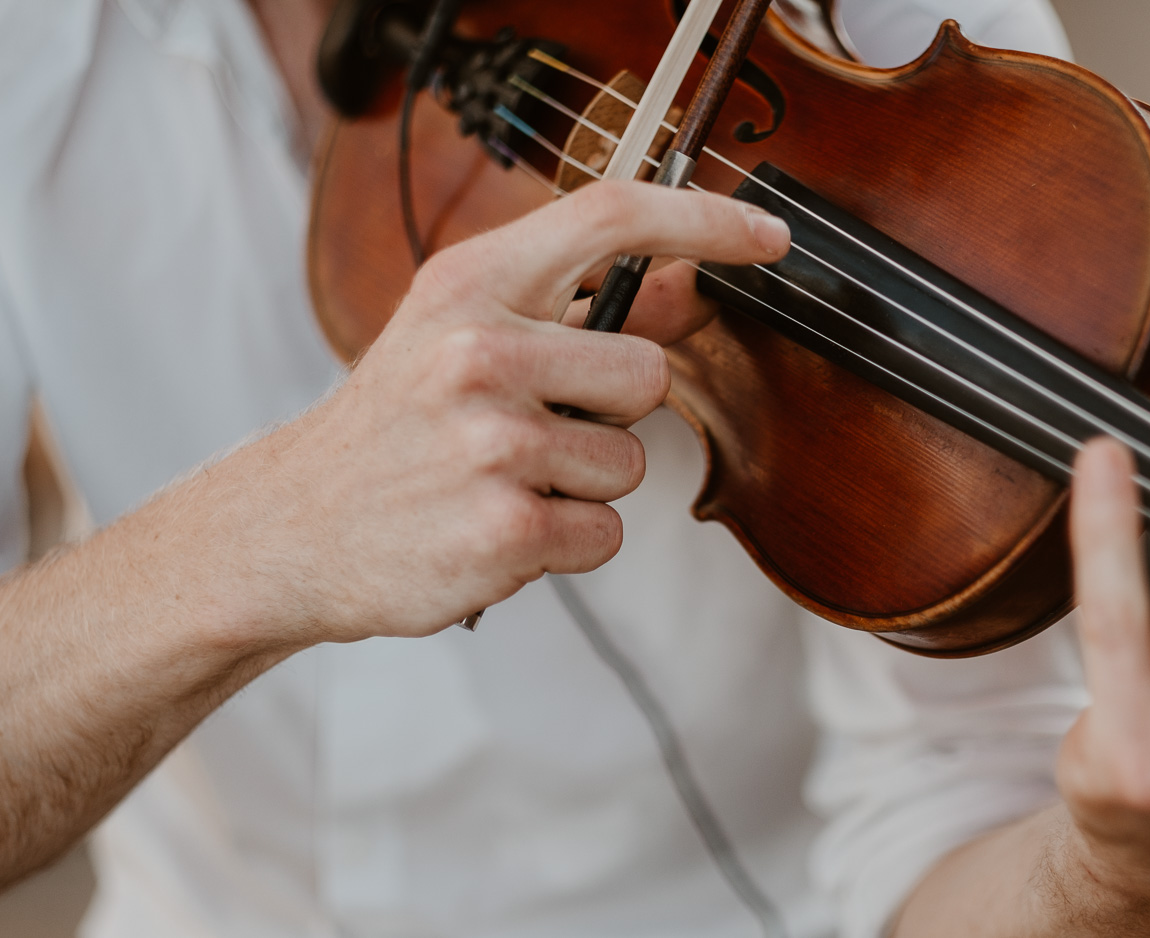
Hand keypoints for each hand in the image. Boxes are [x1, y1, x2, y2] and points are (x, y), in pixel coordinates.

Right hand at [201, 181, 787, 646]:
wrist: (292, 526)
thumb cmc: (395, 424)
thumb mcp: (461, 334)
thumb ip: (571, 307)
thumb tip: (690, 283)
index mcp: (472, 285)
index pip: (610, 215)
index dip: (705, 221)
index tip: (768, 237)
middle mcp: (481, 352)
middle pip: (648, 372)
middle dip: (612, 411)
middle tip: (532, 427)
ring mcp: (493, 443)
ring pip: (630, 463)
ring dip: (584, 484)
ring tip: (502, 481)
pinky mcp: (506, 528)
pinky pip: (606, 533)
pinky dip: (567, 543)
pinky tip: (499, 528)